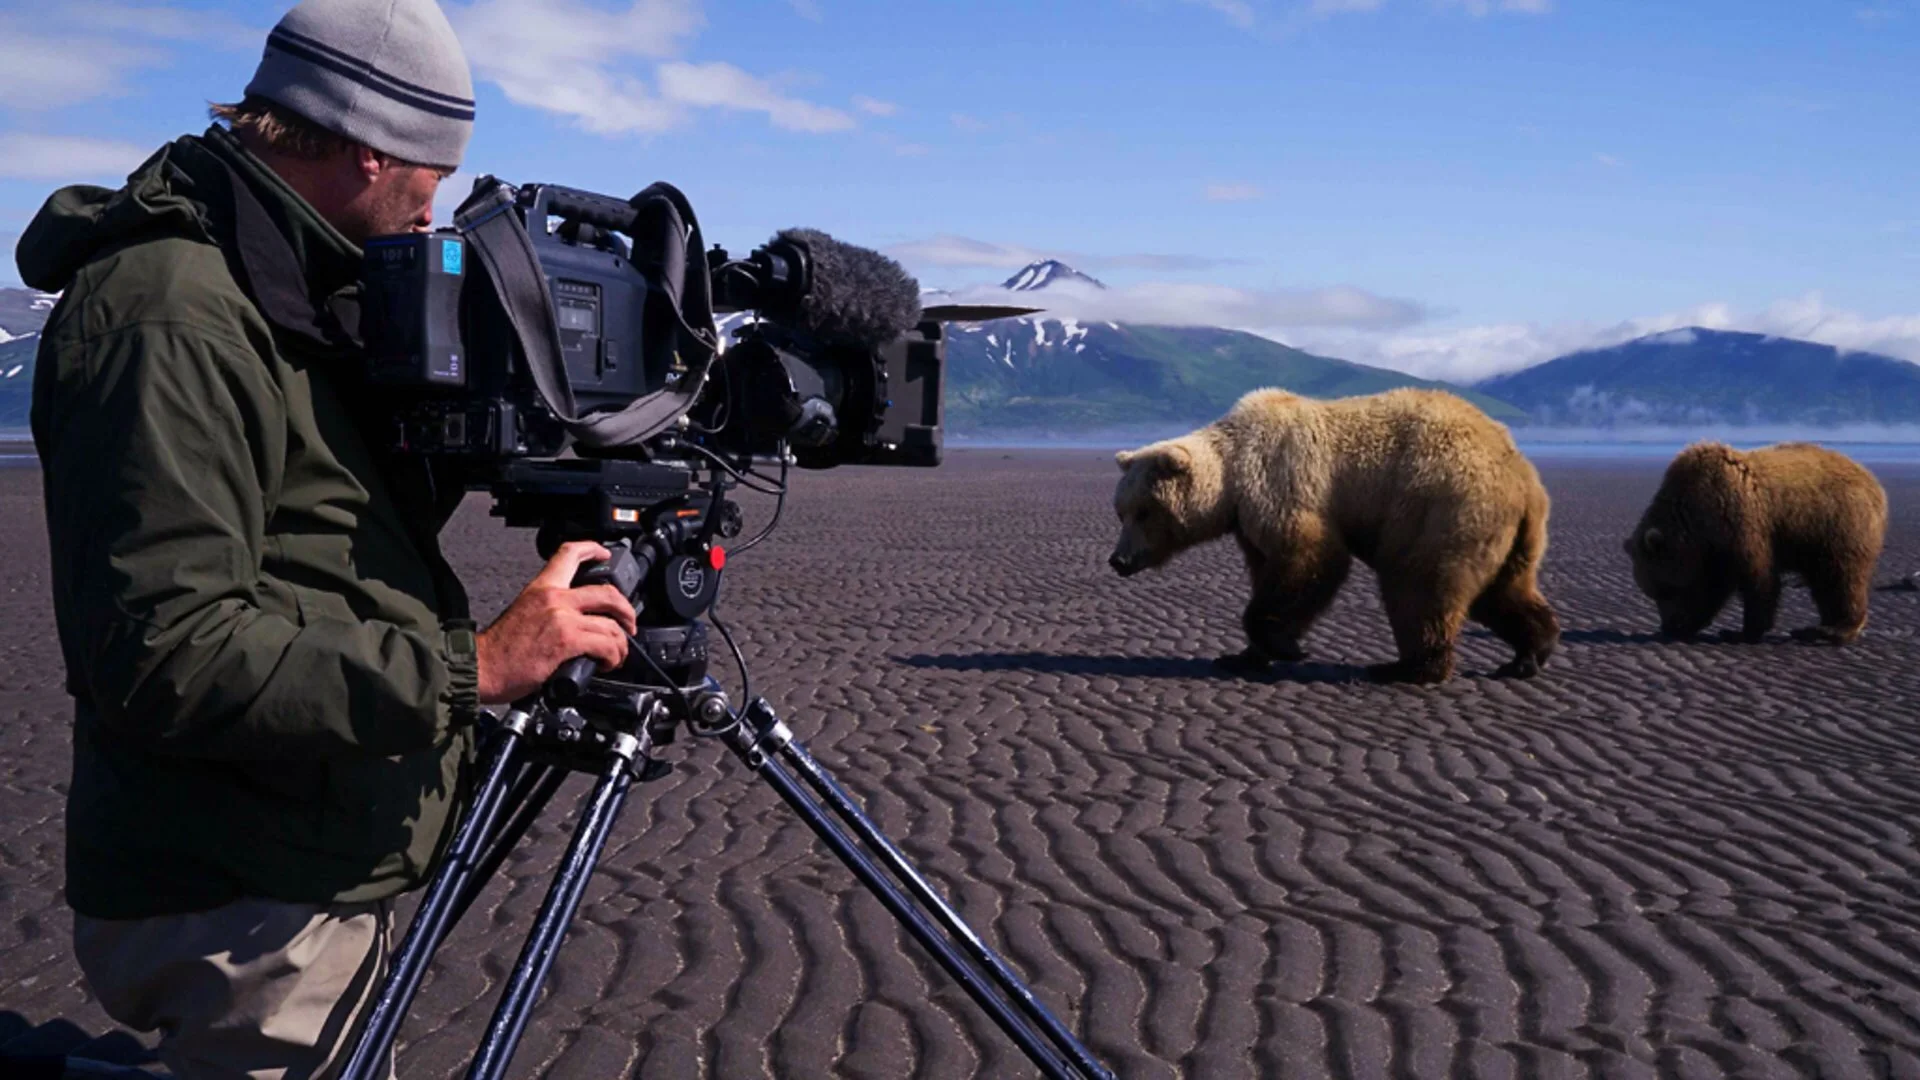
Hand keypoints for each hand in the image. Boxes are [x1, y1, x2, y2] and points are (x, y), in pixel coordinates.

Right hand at [476, 542, 638, 703]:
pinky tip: (607, 664)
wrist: (482, 668)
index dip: (592, 549)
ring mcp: (562, 618)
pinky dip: (613, 656)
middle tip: (629, 623)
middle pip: (606, 591)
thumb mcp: (523, 613)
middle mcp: (554, 598)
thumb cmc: (499, 649)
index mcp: (541, 589)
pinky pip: (606, 644)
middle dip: (626, 609)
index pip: (568, 554)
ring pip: (611, 624)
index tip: (605, 555)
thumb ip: (550, 609)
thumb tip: (576, 621)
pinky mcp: (567, 640)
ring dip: (621, 643)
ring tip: (616, 656)